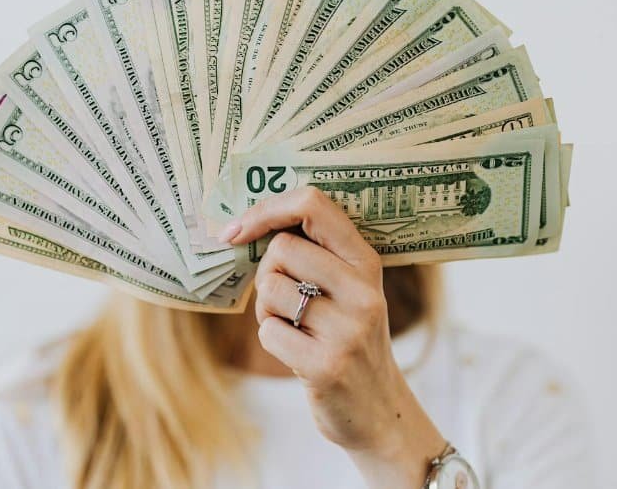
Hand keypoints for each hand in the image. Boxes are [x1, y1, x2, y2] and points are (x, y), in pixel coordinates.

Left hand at [221, 187, 446, 488]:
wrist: (379, 412)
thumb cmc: (348, 340)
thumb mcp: (350, 290)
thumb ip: (316, 255)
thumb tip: (245, 223)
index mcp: (366, 262)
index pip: (314, 205)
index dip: (266, 209)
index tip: (237, 230)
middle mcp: (363, 290)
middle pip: (281, 248)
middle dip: (267, 274)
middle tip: (284, 302)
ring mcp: (348, 329)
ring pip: (270, 290)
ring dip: (267, 312)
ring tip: (295, 329)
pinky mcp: (326, 365)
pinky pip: (267, 332)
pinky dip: (271, 340)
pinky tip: (297, 353)